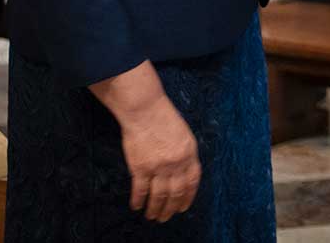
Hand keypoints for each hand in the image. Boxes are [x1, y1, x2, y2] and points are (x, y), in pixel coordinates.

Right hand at [117, 95, 199, 222]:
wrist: (145, 110)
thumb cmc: (164, 118)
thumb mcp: (184, 135)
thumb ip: (185, 154)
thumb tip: (183, 171)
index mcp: (190, 154)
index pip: (192, 182)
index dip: (188, 197)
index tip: (183, 207)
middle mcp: (176, 163)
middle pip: (176, 192)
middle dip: (171, 208)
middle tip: (166, 218)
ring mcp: (159, 167)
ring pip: (158, 196)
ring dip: (155, 209)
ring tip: (152, 216)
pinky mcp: (140, 167)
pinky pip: (140, 190)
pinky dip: (138, 201)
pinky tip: (137, 206)